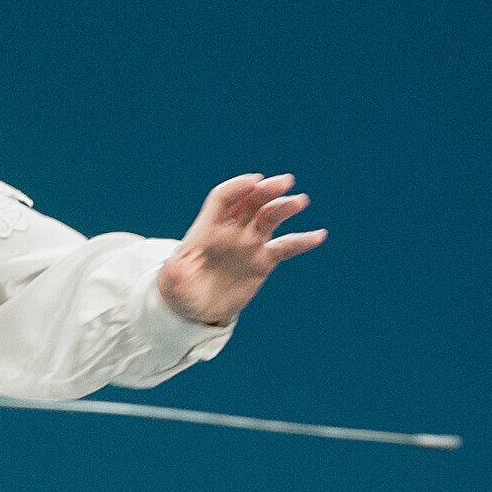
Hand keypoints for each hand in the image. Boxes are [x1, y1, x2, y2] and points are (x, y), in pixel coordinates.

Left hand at [155, 173, 325, 325]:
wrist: (196, 308)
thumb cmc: (179, 290)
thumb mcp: (172, 285)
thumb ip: (174, 274)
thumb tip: (175, 267)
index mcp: (207, 229)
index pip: (224, 198)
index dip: (237, 188)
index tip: (253, 182)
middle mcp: (231, 230)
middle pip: (251, 202)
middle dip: (266, 190)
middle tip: (285, 182)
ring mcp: (249, 243)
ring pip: (269, 218)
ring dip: (284, 207)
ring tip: (300, 201)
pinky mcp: (263, 260)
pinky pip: (285, 247)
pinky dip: (302, 241)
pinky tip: (319, 235)